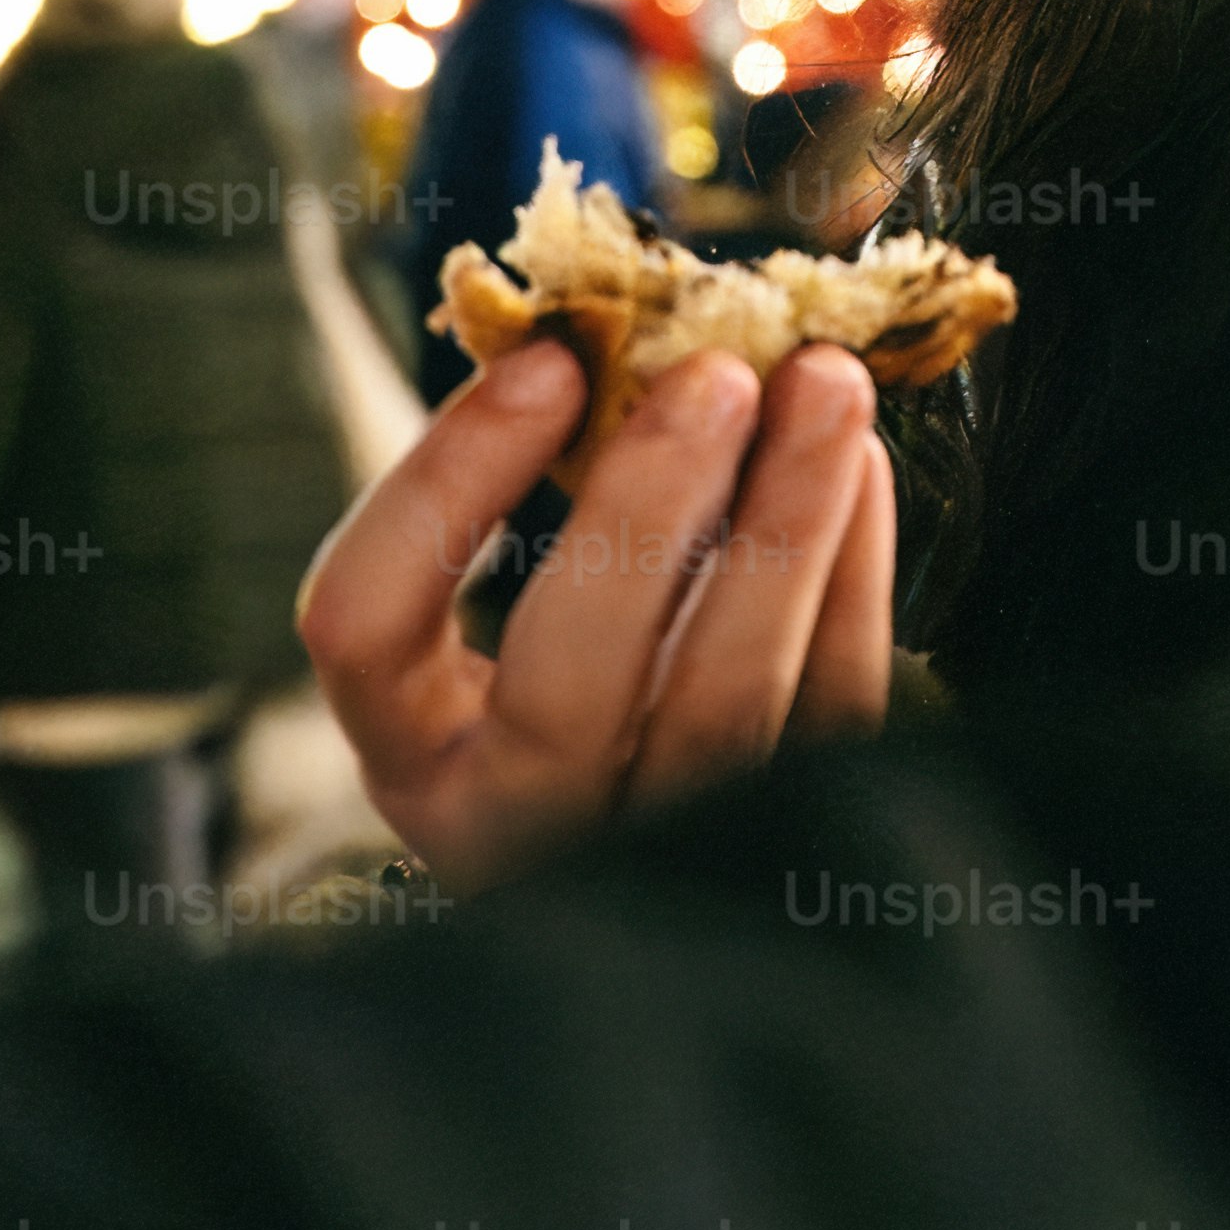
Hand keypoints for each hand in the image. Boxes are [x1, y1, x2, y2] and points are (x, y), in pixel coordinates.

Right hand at [296, 339, 898, 894]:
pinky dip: (853, 573)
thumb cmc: (576, 681)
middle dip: (647, 509)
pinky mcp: (785, 838)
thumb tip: (623, 332)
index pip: (369, 627)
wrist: (682, 897)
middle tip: (717, 372)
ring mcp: (655, 851)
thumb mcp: (501, 618)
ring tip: (826, 386)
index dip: (444, 483)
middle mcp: (514, 827)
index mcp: (414, 760)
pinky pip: (829, 706)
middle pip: (568, 688)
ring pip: (726, 701)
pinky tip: (860, 468)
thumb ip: (539, 492)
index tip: (546, 364)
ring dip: (785, 524)